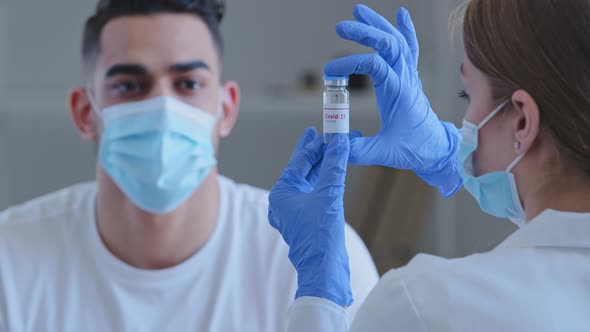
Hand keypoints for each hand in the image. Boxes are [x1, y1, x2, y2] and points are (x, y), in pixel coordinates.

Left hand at [268, 128, 352, 306]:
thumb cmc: (320, 237)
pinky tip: (335, 170)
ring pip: (310, 181)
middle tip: (330, 134)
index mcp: (281, 193)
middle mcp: (284, 200)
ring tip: (336, 148)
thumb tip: (339, 141)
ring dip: (324, 165)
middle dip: (319, 152)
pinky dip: (326, 180)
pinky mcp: (308, 218)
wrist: (324, 270)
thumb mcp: (329, 194)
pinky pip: (316, 192)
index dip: (312, 144)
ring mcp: (296, 210)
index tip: (322, 130)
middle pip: (303, 169)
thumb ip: (333, 165)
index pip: (298, 162)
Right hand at [325, 5, 461, 196]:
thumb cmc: (414, 149)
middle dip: (365, 31)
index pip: (374, 65)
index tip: (330, 73)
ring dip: (379, 24)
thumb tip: (337, 147)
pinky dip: (406, 30)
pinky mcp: (410, 78)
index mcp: (398, 93)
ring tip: (359, 11)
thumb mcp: (384, 154)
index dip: (350, 63)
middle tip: (341, 26)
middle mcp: (406, 79)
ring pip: (397, 41)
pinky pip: (411, 48)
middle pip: (388, 44)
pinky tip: (401, 14)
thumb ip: (359, 151)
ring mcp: (410, 76)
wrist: (437, 148)